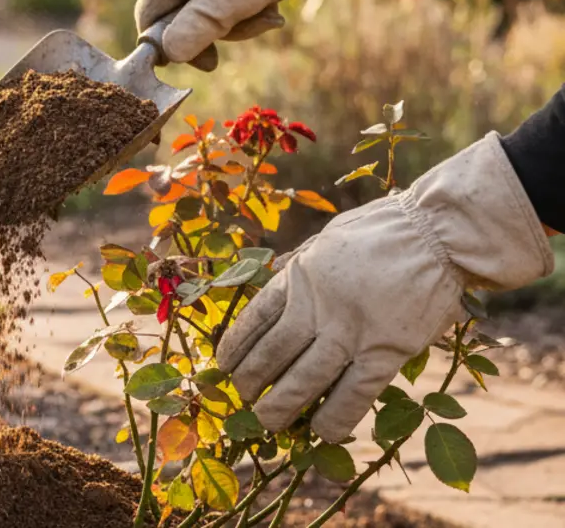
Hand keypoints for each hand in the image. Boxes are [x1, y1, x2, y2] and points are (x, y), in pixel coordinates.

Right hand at [134, 0, 391, 69]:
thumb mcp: (227, 3)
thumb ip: (191, 31)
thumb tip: (167, 53)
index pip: (149, 16)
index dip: (169, 44)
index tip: (206, 59)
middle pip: (184, 12)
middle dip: (219, 28)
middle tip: (253, 25)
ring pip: (211, 2)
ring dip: (240, 16)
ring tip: (269, 9)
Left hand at [218, 134, 552, 442]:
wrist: (437, 233)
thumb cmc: (385, 228)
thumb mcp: (328, 236)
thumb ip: (303, 259)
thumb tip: (277, 268)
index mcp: (301, 274)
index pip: (258, 316)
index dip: (238, 343)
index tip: (223, 363)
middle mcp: (319, 305)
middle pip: (275, 351)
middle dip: (253, 379)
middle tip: (241, 398)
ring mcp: (351, 330)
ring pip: (306, 377)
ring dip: (282, 403)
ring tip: (266, 421)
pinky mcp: (387, 350)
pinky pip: (355, 393)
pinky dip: (336, 416)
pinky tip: (322, 432)